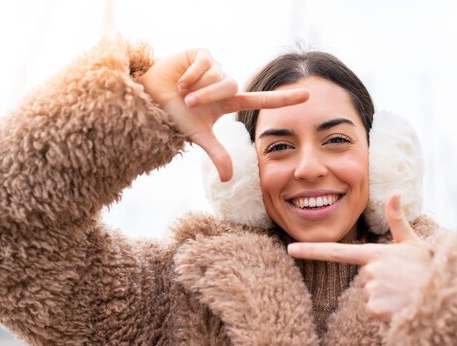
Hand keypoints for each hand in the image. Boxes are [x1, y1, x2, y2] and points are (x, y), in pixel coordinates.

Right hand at [140, 49, 308, 180]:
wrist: (149, 98)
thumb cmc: (175, 116)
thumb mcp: (199, 136)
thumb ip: (217, 154)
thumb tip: (227, 180)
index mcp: (229, 103)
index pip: (262, 100)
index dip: (284, 99)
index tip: (307, 96)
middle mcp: (225, 84)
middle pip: (233, 86)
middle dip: (210, 96)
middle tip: (190, 102)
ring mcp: (214, 68)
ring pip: (220, 75)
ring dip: (200, 87)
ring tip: (182, 91)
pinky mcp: (202, 54)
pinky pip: (207, 62)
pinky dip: (192, 73)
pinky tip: (180, 79)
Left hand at [287, 194, 432, 321]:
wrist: (446, 294)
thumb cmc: (429, 269)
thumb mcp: (414, 243)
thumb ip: (398, 220)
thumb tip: (396, 191)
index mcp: (374, 254)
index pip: (336, 251)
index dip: (311, 251)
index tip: (290, 249)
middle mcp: (369, 270)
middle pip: (364, 281)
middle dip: (381, 284)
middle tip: (402, 283)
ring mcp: (371, 289)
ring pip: (370, 298)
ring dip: (385, 299)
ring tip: (404, 294)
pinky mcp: (375, 308)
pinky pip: (375, 313)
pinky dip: (387, 314)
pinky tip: (402, 307)